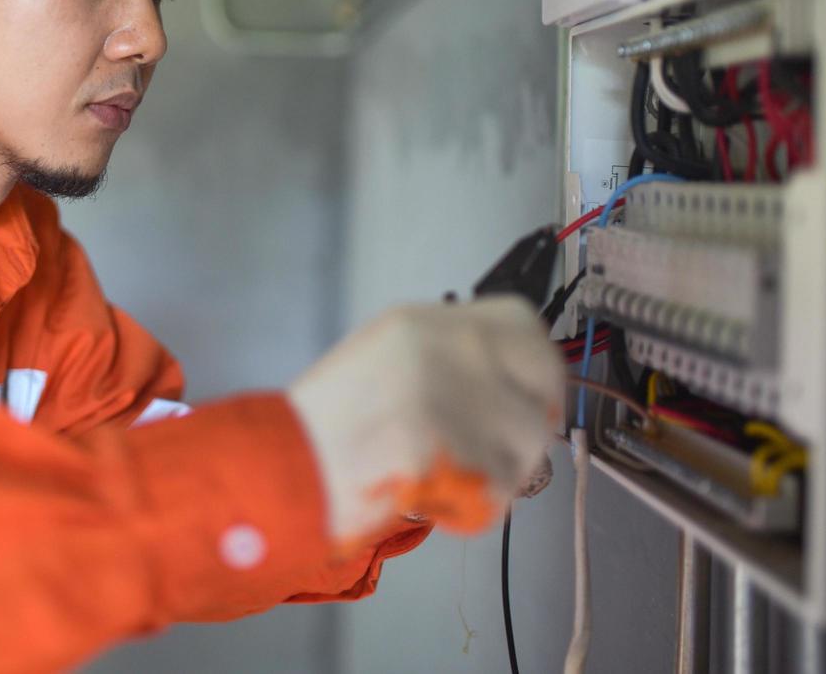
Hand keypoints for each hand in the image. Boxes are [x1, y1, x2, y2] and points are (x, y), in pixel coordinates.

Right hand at [286, 296, 563, 542]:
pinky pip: (500, 490)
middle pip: (542, 386)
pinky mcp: (455, 450)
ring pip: (526, 446)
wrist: (283, 467)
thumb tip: (504, 382)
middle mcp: (451, 347)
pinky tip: (434, 496)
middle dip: (528, 424)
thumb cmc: (325, 425)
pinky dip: (475, 505)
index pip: (527, 327)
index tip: (524, 396)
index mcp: (428, 320)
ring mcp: (457, 396)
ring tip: (446, 476)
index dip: (533, 369)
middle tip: (497, 451)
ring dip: (499, 472)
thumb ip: (446, 357)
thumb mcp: (385, 356)